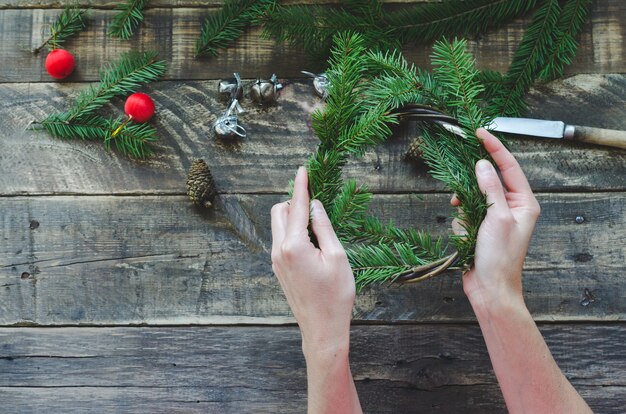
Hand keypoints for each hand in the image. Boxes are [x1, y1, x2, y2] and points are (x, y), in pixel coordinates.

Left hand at [270, 166, 355, 353]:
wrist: (322, 328)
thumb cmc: (335, 295)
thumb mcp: (337, 257)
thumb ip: (324, 227)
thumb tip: (315, 205)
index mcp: (294, 245)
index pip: (296, 206)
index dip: (301, 186)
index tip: (303, 169)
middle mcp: (279, 250)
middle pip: (279, 211)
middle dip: (294, 200)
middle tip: (315, 198)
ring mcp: (276, 260)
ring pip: (278, 225)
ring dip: (293, 216)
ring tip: (317, 221)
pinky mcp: (279, 268)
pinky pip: (281, 239)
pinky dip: (292, 230)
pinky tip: (311, 237)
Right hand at [452, 129, 540, 309]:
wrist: (490, 289)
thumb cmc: (500, 257)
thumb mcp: (497, 218)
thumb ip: (490, 188)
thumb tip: (482, 164)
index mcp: (524, 202)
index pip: (509, 167)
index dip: (495, 147)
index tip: (479, 133)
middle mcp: (511, 207)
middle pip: (488, 181)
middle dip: (472, 188)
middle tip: (461, 193)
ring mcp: (494, 218)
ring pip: (472, 197)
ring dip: (465, 210)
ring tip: (468, 228)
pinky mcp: (480, 228)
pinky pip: (465, 214)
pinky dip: (461, 224)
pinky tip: (466, 239)